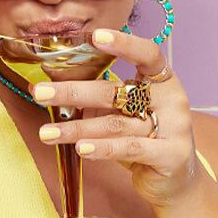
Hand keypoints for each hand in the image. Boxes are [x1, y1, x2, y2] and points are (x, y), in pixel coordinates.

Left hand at [28, 28, 203, 208]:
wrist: (177, 181)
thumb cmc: (147, 140)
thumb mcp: (126, 114)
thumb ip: (98, 101)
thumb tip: (46, 87)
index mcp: (163, 82)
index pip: (148, 55)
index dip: (125, 44)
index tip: (96, 36)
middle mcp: (172, 101)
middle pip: (118, 91)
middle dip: (74, 92)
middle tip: (40, 92)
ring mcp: (174, 128)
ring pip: (116, 123)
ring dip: (77, 127)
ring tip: (47, 132)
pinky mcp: (170, 155)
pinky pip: (130, 148)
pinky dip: (103, 148)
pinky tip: (80, 148)